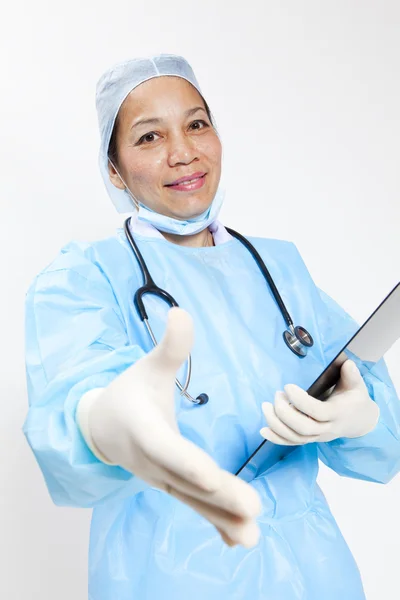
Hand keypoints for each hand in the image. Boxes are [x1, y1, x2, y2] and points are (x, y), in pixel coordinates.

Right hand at [77, 307, 260, 547]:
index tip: (213, 477)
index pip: (167, 449)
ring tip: (252, 537)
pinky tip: (240, 540)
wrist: (102, 426)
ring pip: (193, 501)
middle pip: (187, 482)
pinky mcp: (171, 487)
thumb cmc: (128, 393)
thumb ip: (170, 346)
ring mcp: (161, 480)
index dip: (188, 463)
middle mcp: (152, 462)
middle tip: (252, 510)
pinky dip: (216, 524)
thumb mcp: (147, 367)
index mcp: (144, 429)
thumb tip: (182, 311)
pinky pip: (194, 507)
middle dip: (219, 497)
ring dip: (222, 519)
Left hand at [260, 360, 379, 444]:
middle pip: (303, 428)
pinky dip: (276, 438)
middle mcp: (327, 428)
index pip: (317, 411)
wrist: (360, 421)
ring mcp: (318, 436)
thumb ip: (352, 375)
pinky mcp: (310, 439)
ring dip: (276, 424)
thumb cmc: (354, 399)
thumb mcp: (357, 386)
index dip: (300, 400)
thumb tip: (347, 363)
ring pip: (295, 437)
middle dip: (284, 413)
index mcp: (337, 413)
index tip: (287, 386)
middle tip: (276, 395)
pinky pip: (292, 443)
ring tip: (266, 406)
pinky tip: (263, 430)